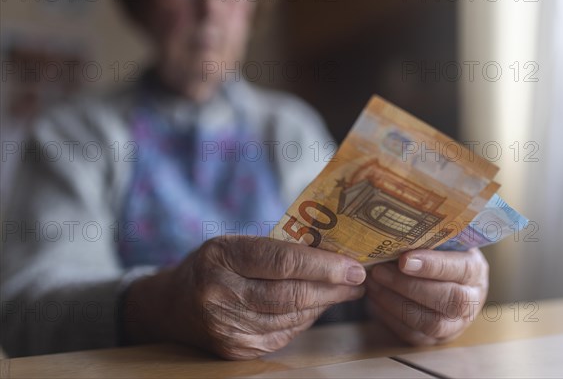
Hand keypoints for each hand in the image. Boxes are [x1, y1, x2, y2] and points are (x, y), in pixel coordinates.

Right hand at [124, 236, 365, 359]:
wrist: (173, 305)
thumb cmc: (213, 265)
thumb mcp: (235, 243)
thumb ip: (276, 248)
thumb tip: (331, 254)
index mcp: (221, 257)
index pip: (282, 262)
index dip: (323, 265)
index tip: (354, 265)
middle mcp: (221, 295)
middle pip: (291, 295)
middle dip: (332, 287)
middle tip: (359, 279)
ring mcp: (228, 328)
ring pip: (293, 318)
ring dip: (324, 304)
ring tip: (344, 290)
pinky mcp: (237, 350)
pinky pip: (285, 334)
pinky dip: (306, 319)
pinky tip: (316, 306)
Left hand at [366, 248, 488, 345]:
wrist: (442, 278)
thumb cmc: (438, 252)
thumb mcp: (441, 240)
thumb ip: (428, 237)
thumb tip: (397, 230)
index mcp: (476, 270)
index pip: (461, 269)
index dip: (433, 266)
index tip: (403, 259)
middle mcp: (471, 300)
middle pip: (448, 300)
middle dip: (408, 286)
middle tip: (379, 271)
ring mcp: (455, 324)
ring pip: (429, 322)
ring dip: (395, 302)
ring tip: (373, 284)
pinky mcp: (435, 339)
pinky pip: (412, 334)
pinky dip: (389, 317)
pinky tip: (374, 300)